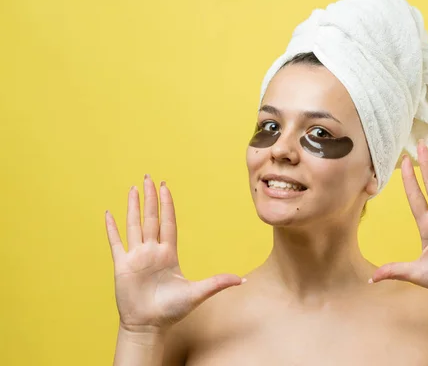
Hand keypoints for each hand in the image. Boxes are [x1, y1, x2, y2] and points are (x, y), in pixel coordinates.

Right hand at [105, 175, 243, 332]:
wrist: (149, 325)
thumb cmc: (172, 310)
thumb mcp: (198, 293)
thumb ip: (218, 283)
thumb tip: (243, 279)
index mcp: (168, 253)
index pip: (168, 223)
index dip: (167, 204)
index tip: (165, 187)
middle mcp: (152, 251)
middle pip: (151, 218)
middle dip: (150, 197)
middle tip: (148, 177)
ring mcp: (136, 257)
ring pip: (134, 225)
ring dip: (133, 207)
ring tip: (132, 189)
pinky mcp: (122, 265)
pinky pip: (116, 242)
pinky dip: (112, 228)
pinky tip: (108, 214)